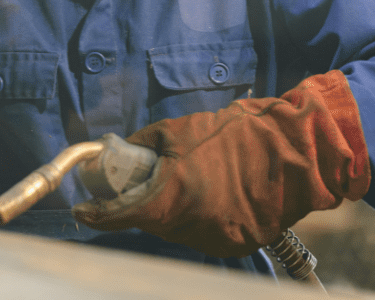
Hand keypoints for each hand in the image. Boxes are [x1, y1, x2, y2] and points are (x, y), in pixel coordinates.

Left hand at [72, 70, 370, 257]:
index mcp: (174, 195)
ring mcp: (216, 238)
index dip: (100, 215)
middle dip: (140, 205)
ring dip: (170, 212)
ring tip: (187, 181)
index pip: (125, 216)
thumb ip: (144, 143)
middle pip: (150, 223)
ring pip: (175, 230)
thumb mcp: (178, 129)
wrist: (291, 150)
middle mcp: (192, 224)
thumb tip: (119, 152)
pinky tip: (210, 195)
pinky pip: (202, 233)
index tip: (83, 211)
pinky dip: (197, 218)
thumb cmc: (234, 135)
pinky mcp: (238, 244)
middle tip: (136, 185)